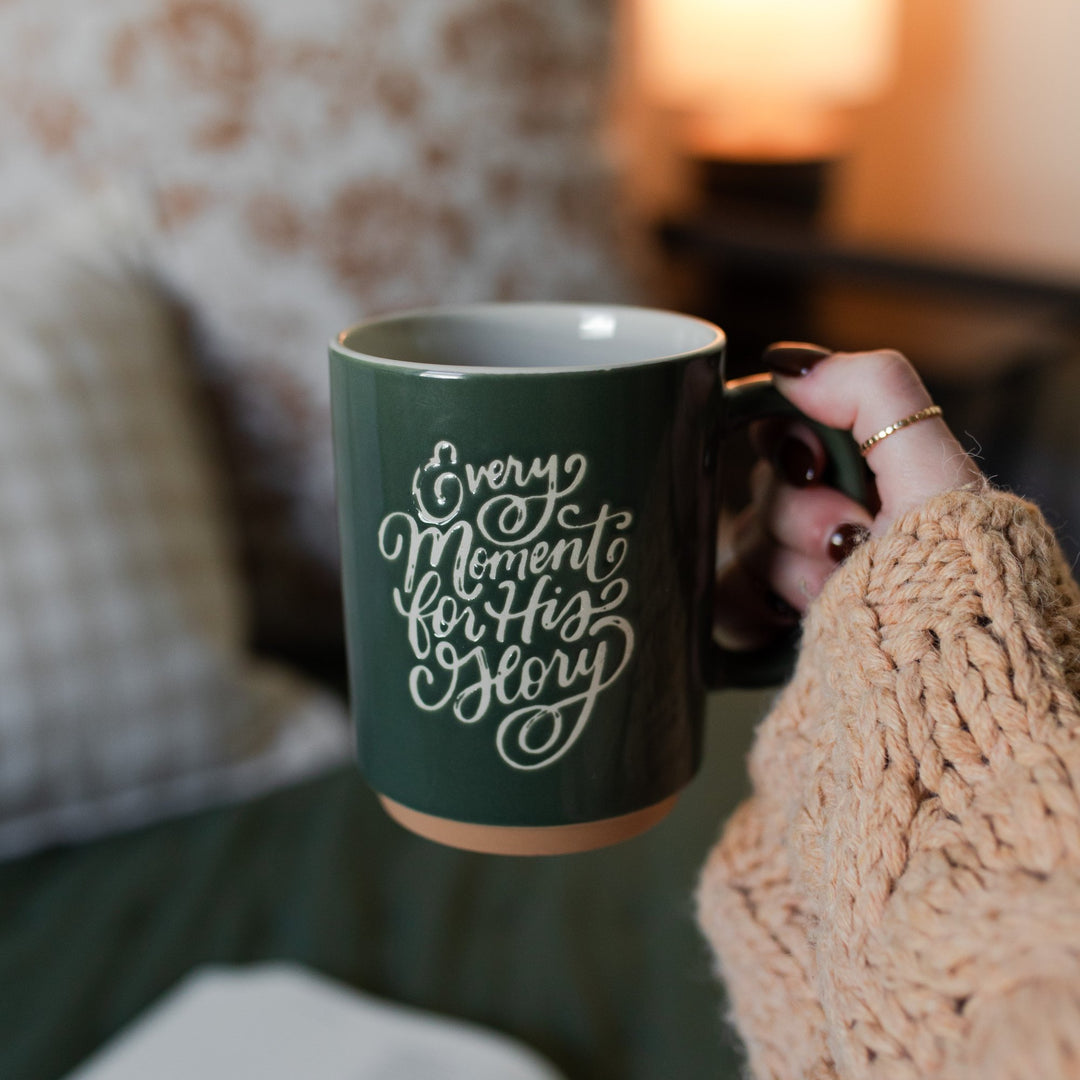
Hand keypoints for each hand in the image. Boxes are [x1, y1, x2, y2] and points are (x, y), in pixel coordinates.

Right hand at [715, 343, 983, 648]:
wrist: (942, 685)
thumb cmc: (957, 583)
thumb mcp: (935, 471)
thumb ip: (876, 393)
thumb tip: (789, 365)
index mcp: (871, 484)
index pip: (787, 434)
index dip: (783, 441)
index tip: (806, 464)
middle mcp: (834, 530)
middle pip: (764, 493)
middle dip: (800, 515)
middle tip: (845, 541)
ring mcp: (799, 586)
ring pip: (740, 547)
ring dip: (783, 568)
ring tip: (831, 595)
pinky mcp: (773, 635)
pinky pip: (721, 603)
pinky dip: (744, 608)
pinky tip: (783, 617)